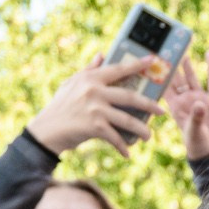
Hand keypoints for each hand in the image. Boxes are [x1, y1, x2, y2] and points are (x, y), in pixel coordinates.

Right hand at [28, 59, 164, 155]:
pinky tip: (127, 153)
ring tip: (148, 136)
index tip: (152, 61)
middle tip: (162, 111)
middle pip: (130, 97)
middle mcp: (94, 91)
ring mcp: (95, 109)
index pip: (118, 69)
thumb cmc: (60, 106)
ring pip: (128, 120)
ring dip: (141, 130)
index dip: (137, 65)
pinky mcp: (94, 127)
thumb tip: (102, 54)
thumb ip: (89, 70)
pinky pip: (116, 137)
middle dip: (150, 105)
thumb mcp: (71, 84)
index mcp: (91, 79)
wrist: (46, 131)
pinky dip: (123, 147)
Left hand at [162, 52, 208, 161]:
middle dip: (172, 65)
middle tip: (166, 49)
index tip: (151, 60)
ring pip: (192, 76)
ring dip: (187, 64)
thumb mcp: (194, 131)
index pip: (164, 87)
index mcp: (175, 106)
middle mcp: (186, 99)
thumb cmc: (197, 144)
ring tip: (182, 49)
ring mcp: (200, 97)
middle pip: (177, 78)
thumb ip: (196, 117)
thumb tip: (200, 103)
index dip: (158, 74)